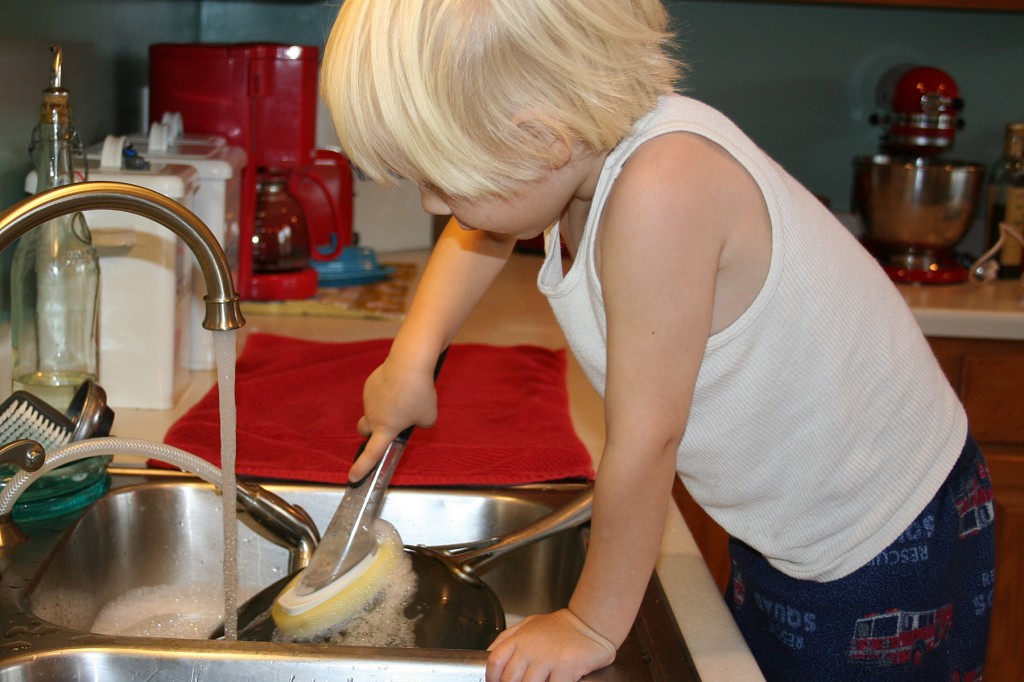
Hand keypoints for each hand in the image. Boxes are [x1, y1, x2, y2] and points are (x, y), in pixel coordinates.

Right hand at [352, 355, 438, 480]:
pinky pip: (376, 393)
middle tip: (387, 426)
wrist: (409, 364)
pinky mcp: (369, 384)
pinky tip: (399, 384)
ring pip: (373, 409)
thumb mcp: (429, 416)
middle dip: (371, 432)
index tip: (352, 478)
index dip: (362, 468)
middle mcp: (373, 416)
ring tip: (406, 395)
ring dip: (385, 408)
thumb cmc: (420, 392)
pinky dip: (386, 393)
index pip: (372, 454)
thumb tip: (416, 419)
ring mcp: (369, 400)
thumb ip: (422, 424)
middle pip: (364, 430)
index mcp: (386, 429)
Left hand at [485, 609, 615, 681]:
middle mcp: (531, 648)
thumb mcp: (529, 625)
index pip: (494, 661)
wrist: (590, 624)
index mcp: (519, 638)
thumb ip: (508, 638)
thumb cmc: (560, 627)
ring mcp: (548, 658)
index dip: (492, 678)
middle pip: (509, 679)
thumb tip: (489, 654)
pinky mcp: (565, 667)